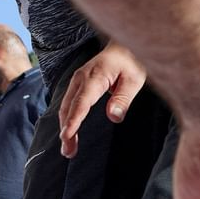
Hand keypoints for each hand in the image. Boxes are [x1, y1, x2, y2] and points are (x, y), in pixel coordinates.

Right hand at [59, 42, 146, 156]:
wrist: (124, 46)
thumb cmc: (132, 62)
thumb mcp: (135, 79)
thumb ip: (124, 98)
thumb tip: (114, 117)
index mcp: (94, 77)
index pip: (81, 103)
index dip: (73, 121)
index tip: (67, 136)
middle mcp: (81, 78)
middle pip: (69, 108)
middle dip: (66, 131)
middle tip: (69, 152)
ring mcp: (77, 80)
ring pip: (66, 107)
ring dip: (65, 127)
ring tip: (69, 148)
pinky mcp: (78, 83)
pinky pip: (69, 103)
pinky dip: (67, 118)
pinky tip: (69, 132)